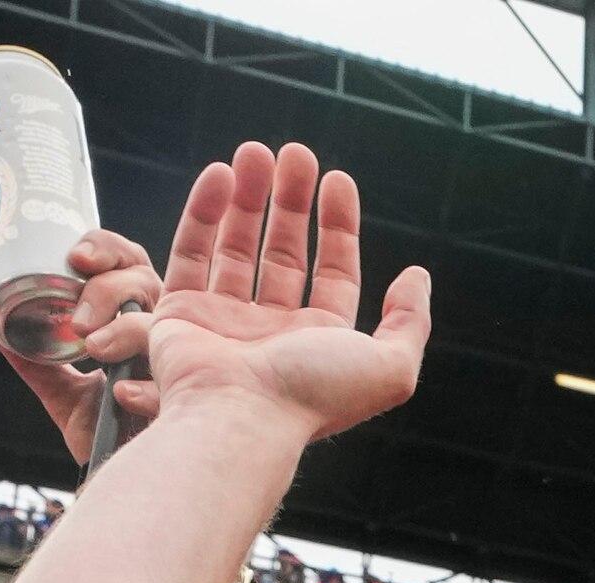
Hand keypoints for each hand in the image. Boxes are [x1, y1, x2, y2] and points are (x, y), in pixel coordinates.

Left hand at [0, 225, 167, 462]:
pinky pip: (171, 388)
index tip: (74, 256)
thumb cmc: (106, 429)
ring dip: (124, 328)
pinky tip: (120, 393)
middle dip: (108, 283)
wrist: (125, 479)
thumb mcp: (64, 391)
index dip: (105, 249)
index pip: (127, 264)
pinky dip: (145, 390)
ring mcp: (177, 364)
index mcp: (135, 318)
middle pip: (144, 279)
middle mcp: (160, 333)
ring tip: (92, 346)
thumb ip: (34, 360)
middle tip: (77, 308)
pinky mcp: (185, 404)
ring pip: (159, 325)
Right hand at [137, 143, 430, 443]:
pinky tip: (219, 174)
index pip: (333, 273)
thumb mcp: (390, 366)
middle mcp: (270, 333)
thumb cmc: (311, 395)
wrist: (238, 418)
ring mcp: (222, 323)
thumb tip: (416, 276)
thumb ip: (410, 322)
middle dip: (290, 202)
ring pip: (235, 248)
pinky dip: (202, 213)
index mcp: (318, 342)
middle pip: (283, 253)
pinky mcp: (178, 315)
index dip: (338, 226)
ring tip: (254, 151)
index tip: (337, 180)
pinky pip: (189, 254)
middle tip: (294, 153)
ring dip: (247, 197)